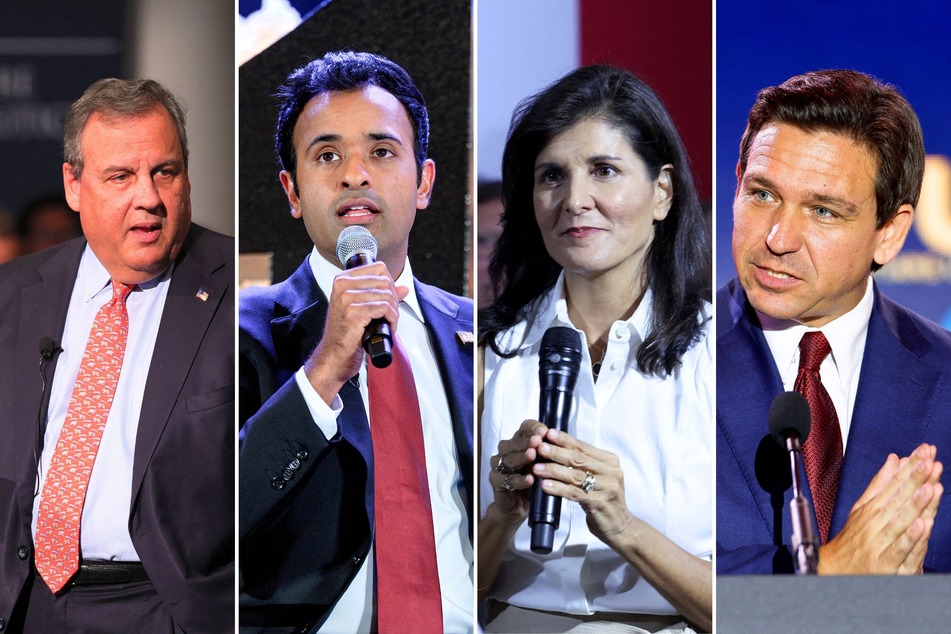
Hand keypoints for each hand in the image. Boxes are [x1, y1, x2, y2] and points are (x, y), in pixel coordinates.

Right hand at [303, 261, 407, 403]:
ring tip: (390, 322)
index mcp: (342, 279)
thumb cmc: (346, 333)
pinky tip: (389, 328)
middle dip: (394, 298)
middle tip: (391, 314)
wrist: (334, 355)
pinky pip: (384, 308)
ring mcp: (346, 299)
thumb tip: (404, 288)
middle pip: (384, 281)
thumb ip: (382, 295)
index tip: (389, 299)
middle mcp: (342, 285)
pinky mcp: (353, 313)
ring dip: (394, 311)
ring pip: (386, 295)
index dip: (390, 283)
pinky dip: (392, 319)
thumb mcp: (363, 308)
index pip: (378, 268)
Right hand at [486, 420, 546, 525]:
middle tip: (538, 441)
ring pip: (508, 459)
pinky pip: (507, 479)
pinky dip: (519, 479)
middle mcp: (505, 452)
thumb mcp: (542, 464)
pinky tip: (529, 479)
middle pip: (513, 443)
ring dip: (521, 457)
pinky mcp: (496, 482)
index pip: (523, 429)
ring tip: (533, 455)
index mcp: (518, 443)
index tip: (544, 431)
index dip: (532, 428)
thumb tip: (559, 441)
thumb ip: (546, 453)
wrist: (519, 506)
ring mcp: (498, 466)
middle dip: (526, 442)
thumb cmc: (532, 480)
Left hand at [531, 428, 631, 545]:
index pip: (584, 447)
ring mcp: (607, 488)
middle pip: (579, 459)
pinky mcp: (600, 503)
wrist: (621, 526)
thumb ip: (583, 464)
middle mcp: (611, 472)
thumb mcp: (598, 477)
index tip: (548, 433)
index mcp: (610, 461)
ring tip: (536, 468)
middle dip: (557, 452)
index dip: (565, 440)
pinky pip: (575, 493)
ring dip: (554, 470)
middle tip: (539, 447)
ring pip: (575, 476)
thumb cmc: (603, 498)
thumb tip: (555, 447)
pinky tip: (545, 485)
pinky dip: (558, 488)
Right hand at [819, 443, 942, 574]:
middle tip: (929, 462)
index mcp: (873, 507)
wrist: (835, 568)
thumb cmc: (852, 538)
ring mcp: (881, 540)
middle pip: (899, 498)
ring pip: (900, 520)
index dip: (910, 467)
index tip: (923, 452)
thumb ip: (880, 483)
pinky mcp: (885, 562)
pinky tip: (921, 525)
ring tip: (929, 487)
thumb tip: (894, 459)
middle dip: (915, 479)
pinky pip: (899, 548)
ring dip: (915, 504)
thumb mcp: (862, 506)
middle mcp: (877, 521)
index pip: (895, 483)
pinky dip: (910, 537)